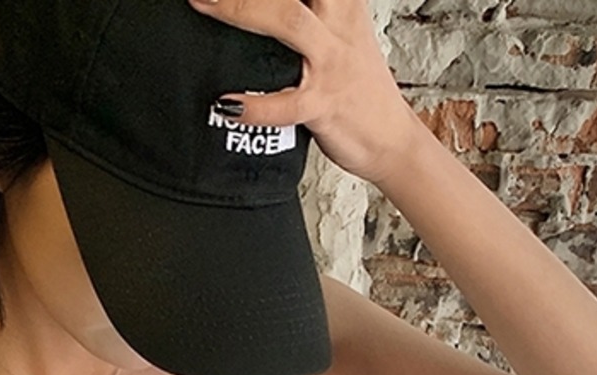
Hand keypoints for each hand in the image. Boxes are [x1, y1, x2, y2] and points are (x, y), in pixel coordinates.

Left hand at [187, 0, 413, 182]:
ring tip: (205, 5)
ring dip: (242, 9)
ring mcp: (331, 65)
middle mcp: (338, 23)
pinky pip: (285, 104)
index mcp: (342, 2)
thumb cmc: (358, 87)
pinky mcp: (324, 106)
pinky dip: (254, 105)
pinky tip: (226, 103)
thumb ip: (307, 13)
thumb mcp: (341, 32)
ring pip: (288, 22)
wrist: (391, 138)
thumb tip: (260, 7)